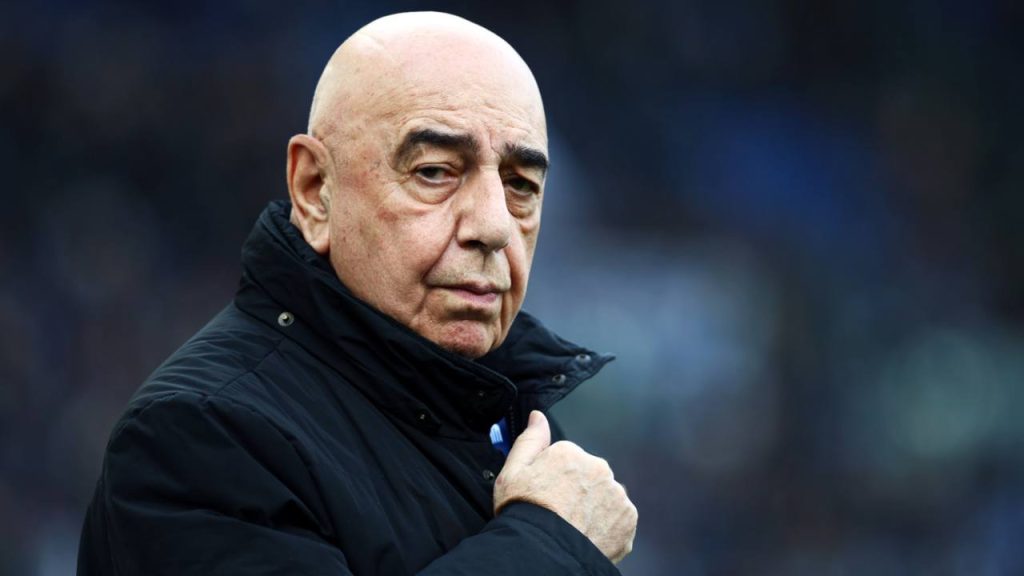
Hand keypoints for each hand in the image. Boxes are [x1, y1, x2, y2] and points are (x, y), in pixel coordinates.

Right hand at [493, 411, 637, 563]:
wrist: (543, 552)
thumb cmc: (524, 512)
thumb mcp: (512, 472)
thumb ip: (530, 440)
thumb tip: (538, 416)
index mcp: (571, 454)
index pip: (567, 462)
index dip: (555, 480)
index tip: (547, 495)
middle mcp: (598, 469)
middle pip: (589, 477)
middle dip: (579, 491)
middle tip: (560, 512)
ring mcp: (616, 494)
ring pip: (605, 497)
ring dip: (595, 508)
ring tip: (574, 527)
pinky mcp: (628, 519)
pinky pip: (618, 518)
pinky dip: (607, 526)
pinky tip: (588, 535)